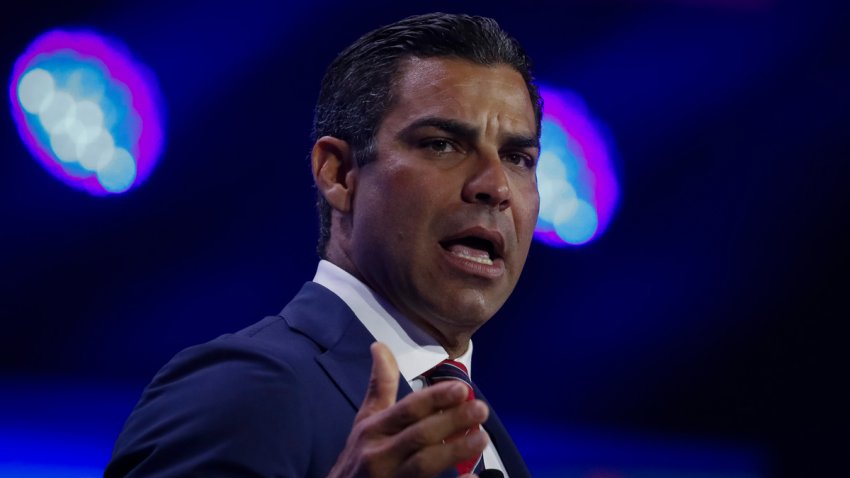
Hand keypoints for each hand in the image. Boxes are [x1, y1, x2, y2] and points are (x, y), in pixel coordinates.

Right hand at [328, 342, 488, 477]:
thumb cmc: (358, 457)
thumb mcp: (365, 420)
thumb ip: (379, 386)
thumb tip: (379, 345)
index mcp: (374, 429)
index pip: (407, 410)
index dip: (434, 398)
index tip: (461, 388)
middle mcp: (380, 454)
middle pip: (419, 435)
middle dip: (451, 421)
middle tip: (481, 409)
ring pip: (424, 465)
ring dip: (454, 451)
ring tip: (481, 438)